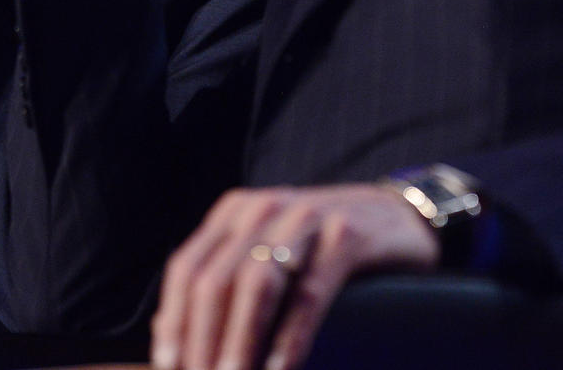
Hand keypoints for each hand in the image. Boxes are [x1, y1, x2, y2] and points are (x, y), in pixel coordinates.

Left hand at [151, 184, 439, 369]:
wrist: (397, 216)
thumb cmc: (320, 247)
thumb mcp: (266, 251)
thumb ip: (223, 281)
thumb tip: (165, 333)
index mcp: (234, 212)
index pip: (187, 267)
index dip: (174, 323)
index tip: (169, 369)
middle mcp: (263, 208)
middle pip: (215, 280)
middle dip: (202, 343)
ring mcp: (305, 218)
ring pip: (256, 285)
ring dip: (239, 343)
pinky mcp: (345, 235)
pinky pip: (309, 292)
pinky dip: (289, 337)